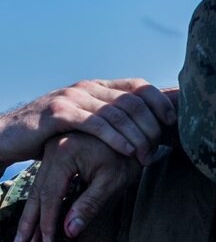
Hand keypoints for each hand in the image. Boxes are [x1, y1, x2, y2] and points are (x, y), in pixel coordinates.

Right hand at [0, 79, 174, 165]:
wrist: (9, 134)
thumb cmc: (53, 134)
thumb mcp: (86, 123)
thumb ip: (111, 120)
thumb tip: (148, 128)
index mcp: (98, 87)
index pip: (139, 86)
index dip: (160, 102)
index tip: (173, 122)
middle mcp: (88, 87)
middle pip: (134, 101)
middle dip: (151, 125)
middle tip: (157, 148)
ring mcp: (73, 97)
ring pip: (118, 113)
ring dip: (137, 136)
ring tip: (145, 155)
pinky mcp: (60, 113)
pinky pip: (96, 124)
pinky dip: (117, 138)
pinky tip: (129, 151)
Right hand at [14, 133, 141, 241]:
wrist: (134, 133)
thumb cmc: (127, 159)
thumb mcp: (112, 183)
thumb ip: (90, 205)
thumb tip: (69, 232)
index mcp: (64, 153)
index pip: (50, 194)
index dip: (47, 221)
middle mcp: (53, 149)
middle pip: (38, 191)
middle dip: (30, 221)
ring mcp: (52, 149)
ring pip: (38, 187)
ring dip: (33, 213)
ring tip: (27, 239)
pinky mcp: (56, 153)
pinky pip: (45, 181)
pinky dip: (42, 201)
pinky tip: (40, 218)